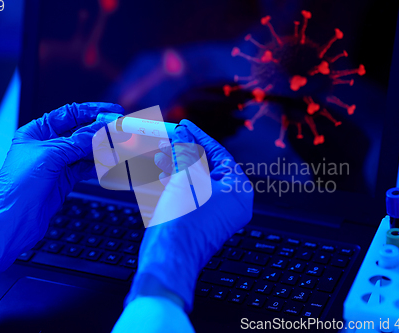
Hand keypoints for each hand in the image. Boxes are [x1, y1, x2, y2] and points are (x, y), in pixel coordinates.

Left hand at [0, 102, 122, 281]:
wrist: (13, 221)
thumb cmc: (16, 187)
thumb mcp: (49, 156)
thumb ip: (77, 142)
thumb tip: (100, 129)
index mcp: (36, 132)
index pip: (69, 114)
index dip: (92, 111)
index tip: (112, 112)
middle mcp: (47, 146)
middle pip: (81, 133)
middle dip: (102, 132)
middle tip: (121, 133)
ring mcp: (57, 164)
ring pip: (87, 151)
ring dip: (103, 151)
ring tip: (118, 151)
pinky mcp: (65, 180)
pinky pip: (87, 168)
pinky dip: (99, 166)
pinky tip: (108, 165)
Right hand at [125, 120, 253, 311]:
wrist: (169, 258)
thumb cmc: (184, 222)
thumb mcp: (185, 177)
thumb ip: (185, 151)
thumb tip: (183, 134)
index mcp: (238, 190)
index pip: (219, 154)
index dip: (199, 137)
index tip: (184, 126)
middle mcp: (231, 202)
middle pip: (207, 166)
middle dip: (185, 150)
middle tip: (170, 138)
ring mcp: (216, 212)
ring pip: (196, 179)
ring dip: (178, 164)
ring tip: (161, 152)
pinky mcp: (200, 220)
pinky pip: (190, 193)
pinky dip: (176, 181)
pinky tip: (162, 171)